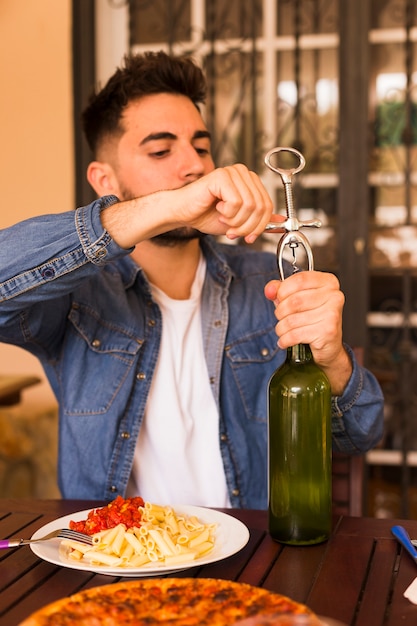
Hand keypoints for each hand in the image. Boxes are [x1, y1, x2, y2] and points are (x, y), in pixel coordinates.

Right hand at [102, 164, 275, 247]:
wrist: (183, 212)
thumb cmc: (206, 214)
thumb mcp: (239, 222)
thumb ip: (259, 220)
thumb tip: (282, 222)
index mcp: (250, 181)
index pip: (268, 206)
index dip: (260, 226)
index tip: (249, 237)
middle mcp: (243, 173)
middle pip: (261, 207)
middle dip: (248, 226)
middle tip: (233, 232)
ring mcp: (233, 172)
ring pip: (250, 206)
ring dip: (236, 221)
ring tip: (224, 220)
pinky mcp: (221, 176)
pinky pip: (236, 202)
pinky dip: (228, 213)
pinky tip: (218, 209)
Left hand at [264, 271, 352, 394]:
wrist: (329, 344)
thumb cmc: (314, 318)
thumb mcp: (297, 298)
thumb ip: (280, 290)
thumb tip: (270, 290)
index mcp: (328, 282)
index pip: (300, 280)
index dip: (283, 290)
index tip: (279, 297)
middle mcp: (334, 296)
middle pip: (295, 300)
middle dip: (280, 311)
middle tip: (281, 317)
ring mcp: (332, 314)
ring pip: (292, 319)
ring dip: (281, 327)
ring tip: (284, 330)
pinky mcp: (327, 332)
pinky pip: (295, 334)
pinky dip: (285, 339)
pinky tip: (285, 340)